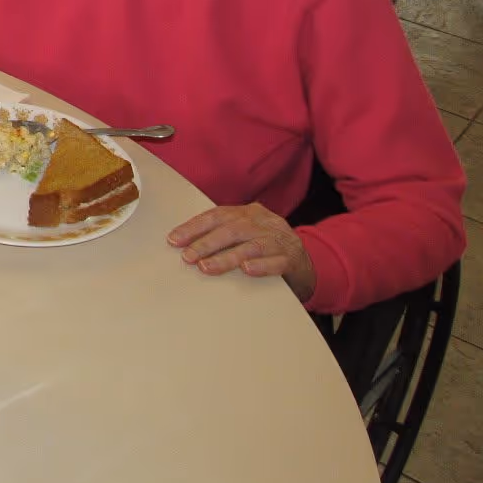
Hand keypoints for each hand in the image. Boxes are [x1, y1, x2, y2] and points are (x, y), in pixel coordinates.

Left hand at [167, 203, 316, 302]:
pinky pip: (276, 262)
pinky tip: (246, 270)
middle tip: (187, 257)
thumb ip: (223, 234)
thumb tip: (184, 244)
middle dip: (206, 243)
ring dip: (227, 257)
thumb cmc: (267, 248)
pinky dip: (261, 265)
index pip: (217, 216)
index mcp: (249, 212)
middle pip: (232, 229)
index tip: (174, 240)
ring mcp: (280, 240)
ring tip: (206, 267)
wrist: (308, 263)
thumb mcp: (246, 234)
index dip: (194, 227)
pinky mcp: (293, 259)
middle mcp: (264, 222)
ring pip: (251, 246)